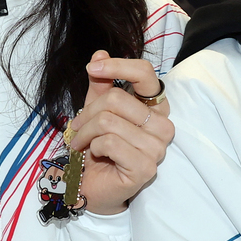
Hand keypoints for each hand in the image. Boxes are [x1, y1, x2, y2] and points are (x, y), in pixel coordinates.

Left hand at [65, 50, 173, 213]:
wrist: (93, 186)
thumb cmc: (98, 147)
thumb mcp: (96, 110)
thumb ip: (100, 83)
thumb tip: (100, 54)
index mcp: (155, 107)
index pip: (145, 74)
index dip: (118, 66)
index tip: (92, 68)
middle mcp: (163, 126)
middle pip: (116, 98)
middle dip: (87, 112)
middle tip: (77, 127)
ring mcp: (157, 148)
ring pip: (109, 121)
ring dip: (85, 132)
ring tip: (81, 142)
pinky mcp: (146, 168)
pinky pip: (110, 143)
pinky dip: (94, 147)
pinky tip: (96, 154)